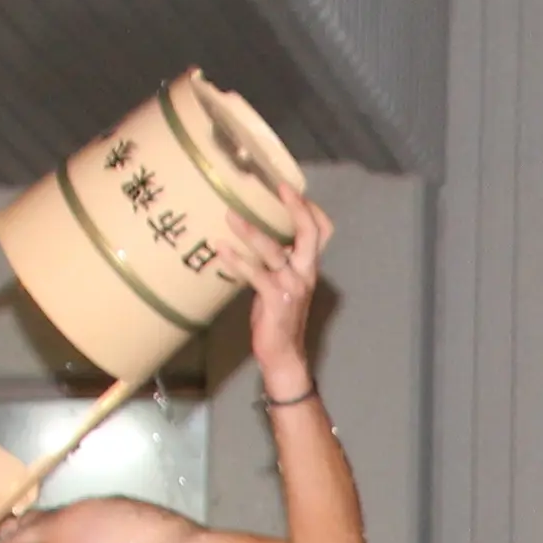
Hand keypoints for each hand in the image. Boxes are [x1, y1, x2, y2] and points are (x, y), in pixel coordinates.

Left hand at [222, 192, 335, 399]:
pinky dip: (237, 260)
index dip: (310, 208)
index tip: (289, 188)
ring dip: (251, 232)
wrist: (283, 355)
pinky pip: (256, 274)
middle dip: (295, 208)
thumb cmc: (278, 317)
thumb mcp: (281, 283)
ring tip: (230, 216)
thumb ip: (275, 262)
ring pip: (275, 251)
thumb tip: (251, 236)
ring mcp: (293, 286)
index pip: (321, 231)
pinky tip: (221, 249)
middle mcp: (306, 273)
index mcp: (308, 267)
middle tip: (277, 188)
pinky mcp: (276, 300)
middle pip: (310, 233)